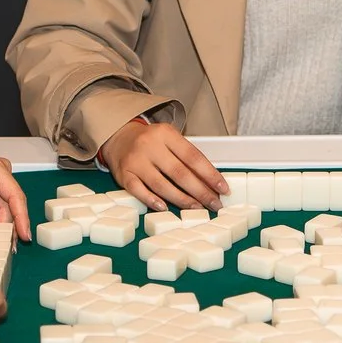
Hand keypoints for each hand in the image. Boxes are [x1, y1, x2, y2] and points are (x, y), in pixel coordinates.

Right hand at [98, 118, 226, 209]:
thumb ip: (186, 156)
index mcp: (166, 134)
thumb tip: (210, 181)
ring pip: (161, 185)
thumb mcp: (170, 140)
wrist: (119, 137)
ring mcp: (135, 161)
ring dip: (182, 199)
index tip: (223, 189)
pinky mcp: (123, 175)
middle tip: (214, 204)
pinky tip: (165, 207)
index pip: (193, 157)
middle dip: (200, 191)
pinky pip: (139, 191)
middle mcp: (150, 146)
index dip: (210, 174)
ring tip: (197, 208)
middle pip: (180, 173)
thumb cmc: (151, 142)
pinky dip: (152, 200)